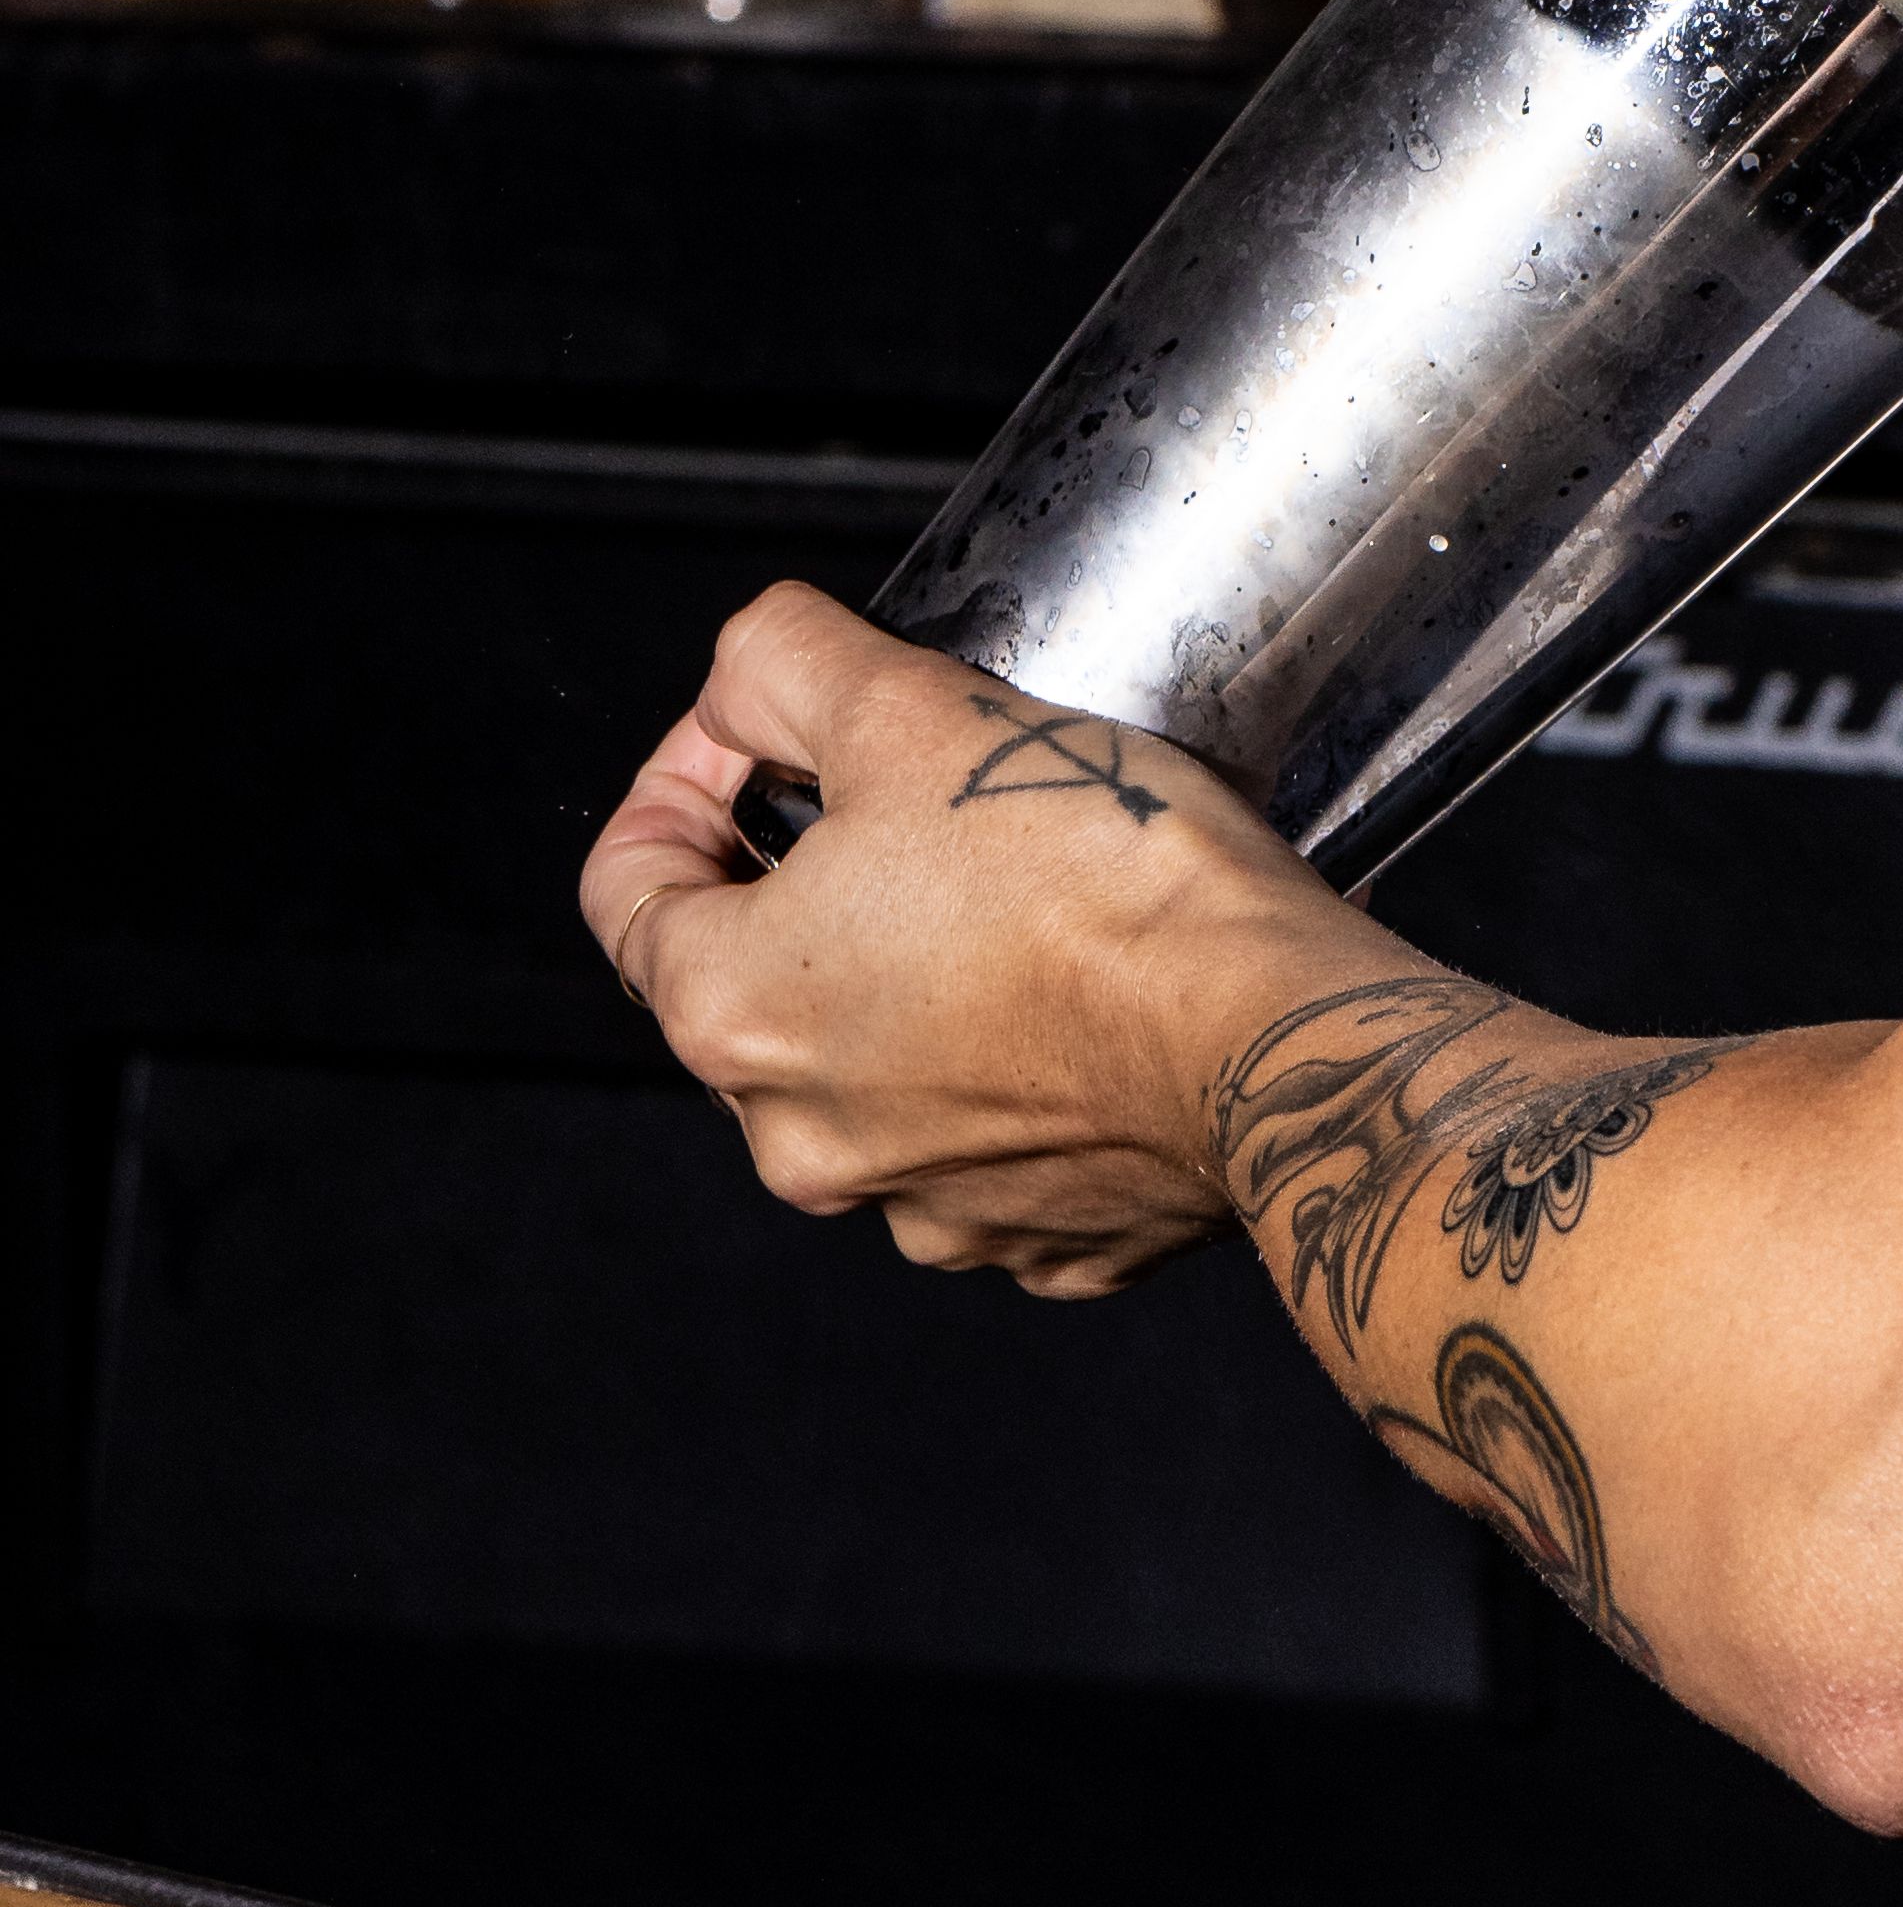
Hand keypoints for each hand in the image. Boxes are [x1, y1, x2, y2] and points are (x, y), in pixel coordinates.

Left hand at [580, 583, 1324, 1297]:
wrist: (1273, 1031)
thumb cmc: (1100, 882)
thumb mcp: (912, 705)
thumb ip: (781, 665)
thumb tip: (743, 677)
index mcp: (733, 1013)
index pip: (625, 887)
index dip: (683, 782)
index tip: (764, 742)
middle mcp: (800, 1138)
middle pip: (757, 982)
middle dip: (822, 885)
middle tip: (924, 806)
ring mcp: (922, 1209)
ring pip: (880, 1071)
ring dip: (922, 988)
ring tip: (1026, 902)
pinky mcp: (1039, 1241)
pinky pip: (997, 1145)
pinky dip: (1023, 1077)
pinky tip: (1092, 1005)